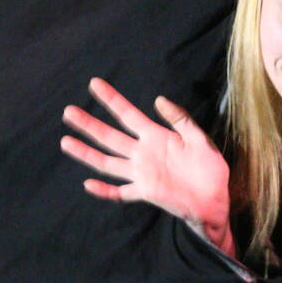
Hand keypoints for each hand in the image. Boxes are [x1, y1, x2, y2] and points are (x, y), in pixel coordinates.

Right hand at [60, 78, 233, 256]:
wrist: (215, 199)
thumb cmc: (210, 168)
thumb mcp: (199, 138)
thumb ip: (180, 120)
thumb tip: (158, 99)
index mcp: (156, 136)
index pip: (128, 114)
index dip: (111, 99)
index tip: (95, 83)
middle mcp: (144, 153)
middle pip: (110, 136)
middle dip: (89, 124)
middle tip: (68, 111)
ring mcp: (142, 174)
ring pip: (108, 162)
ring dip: (87, 153)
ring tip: (66, 141)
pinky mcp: (145, 193)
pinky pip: (120, 193)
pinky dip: (105, 191)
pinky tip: (88, 185)